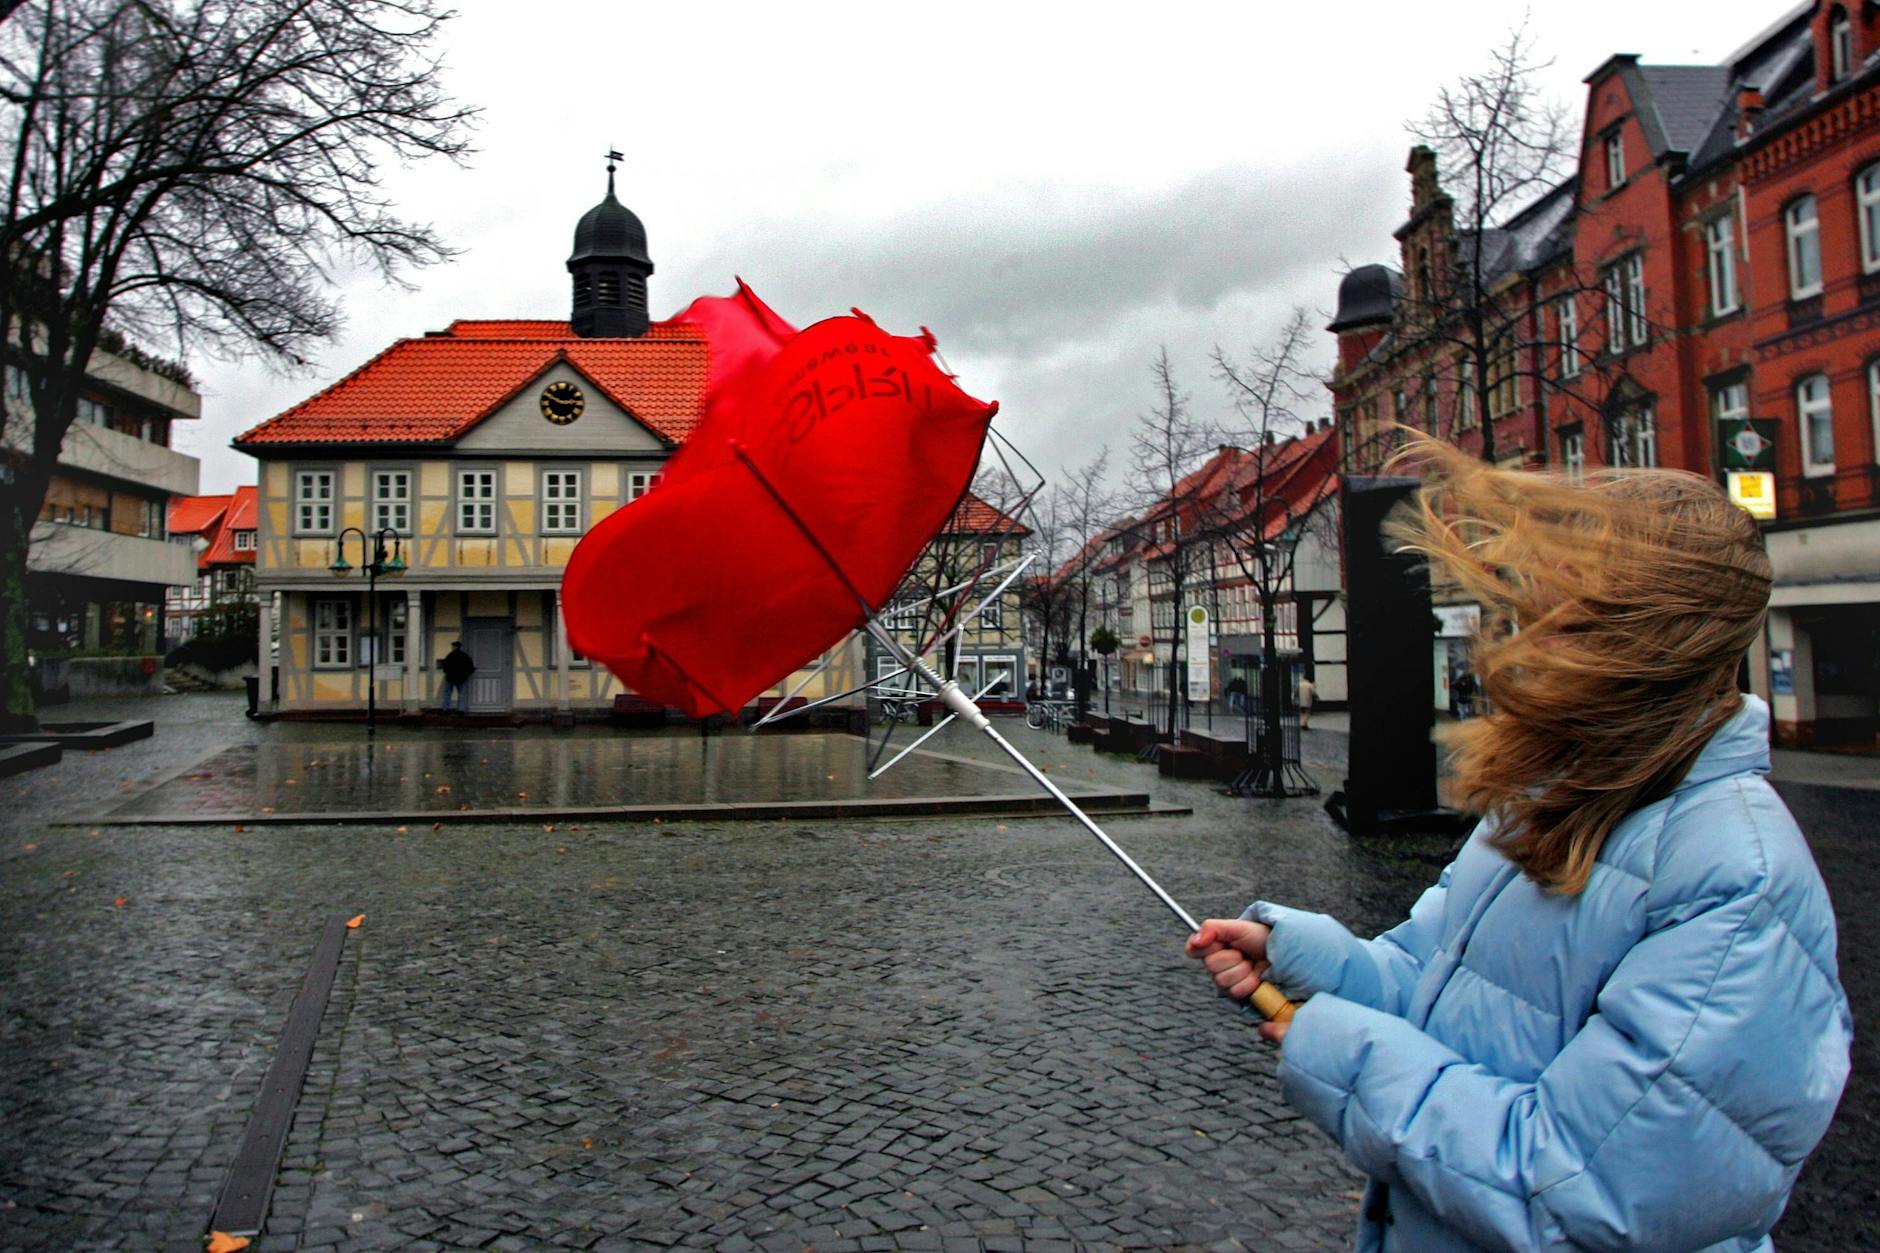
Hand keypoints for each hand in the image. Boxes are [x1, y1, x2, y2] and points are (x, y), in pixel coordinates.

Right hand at [1188, 919, 1289, 1043]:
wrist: (1281, 954)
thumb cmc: (1261, 938)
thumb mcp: (1237, 927)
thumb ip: (1212, 928)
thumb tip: (1195, 938)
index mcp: (1213, 947)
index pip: (1192, 949)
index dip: (1204, 947)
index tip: (1218, 942)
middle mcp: (1216, 964)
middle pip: (1210, 965)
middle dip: (1231, 957)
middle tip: (1243, 953)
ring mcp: (1226, 980)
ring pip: (1222, 980)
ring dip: (1242, 970)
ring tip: (1252, 964)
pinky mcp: (1237, 994)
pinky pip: (1235, 991)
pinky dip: (1249, 983)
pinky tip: (1256, 977)